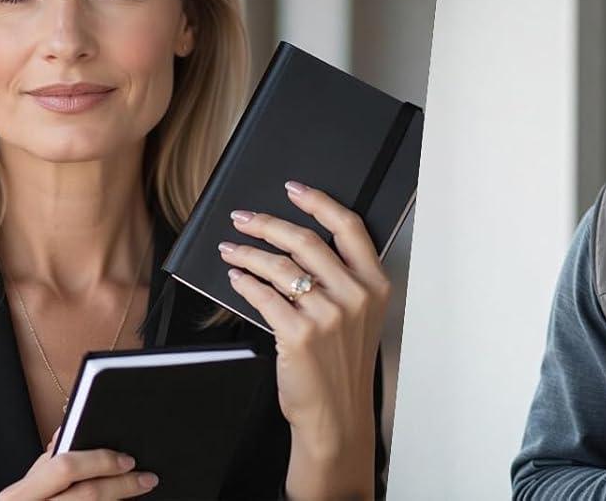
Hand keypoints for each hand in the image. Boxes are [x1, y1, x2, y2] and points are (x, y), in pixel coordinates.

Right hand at [0, 431, 157, 499]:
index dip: (100, 461)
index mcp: (20, 494)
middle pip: (88, 494)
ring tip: (141, 490)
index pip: (65, 467)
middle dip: (122, 485)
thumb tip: (69, 429)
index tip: (128, 459)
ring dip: (122, 499)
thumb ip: (50, 462)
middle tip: (148, 478)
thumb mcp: (29, 486)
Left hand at [218, 182, 389, 500]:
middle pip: (305, 240)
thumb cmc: (343, 366)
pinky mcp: (298, 334)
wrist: (336, 415)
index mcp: (374, 284)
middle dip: (268, 223)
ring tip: (231, 248)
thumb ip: (343, 278)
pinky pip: (264, 296)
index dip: (318, 201)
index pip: (348, 226)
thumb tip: (297, 243)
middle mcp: (354, 295)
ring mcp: (327, 315)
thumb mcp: (360, 316)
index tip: (293, 189)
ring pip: (280, 266)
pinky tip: (236, 277)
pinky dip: (245, 282)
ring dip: (249, 252)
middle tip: (244, 217)